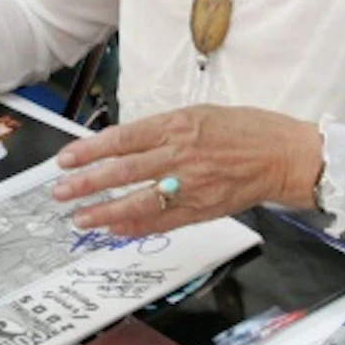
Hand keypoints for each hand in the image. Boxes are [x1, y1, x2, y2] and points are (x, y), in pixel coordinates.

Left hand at [51, 105, 323, 236]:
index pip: (122, 139)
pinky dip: (136, 226)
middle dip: (87, 183)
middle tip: (60, 192)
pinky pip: (163, 221)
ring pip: (139, 200)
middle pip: (123, 171)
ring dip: (105, 211)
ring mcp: (191, 185)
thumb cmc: (245, 129)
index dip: (89, 151)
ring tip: (80, 217)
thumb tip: (123, 145)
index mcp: (178, 126)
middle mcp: (181, 155)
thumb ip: (161, 131)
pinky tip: (114, 230)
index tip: (65, 159)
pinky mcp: (203, 209)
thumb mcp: (199, 114)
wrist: (284, 155)